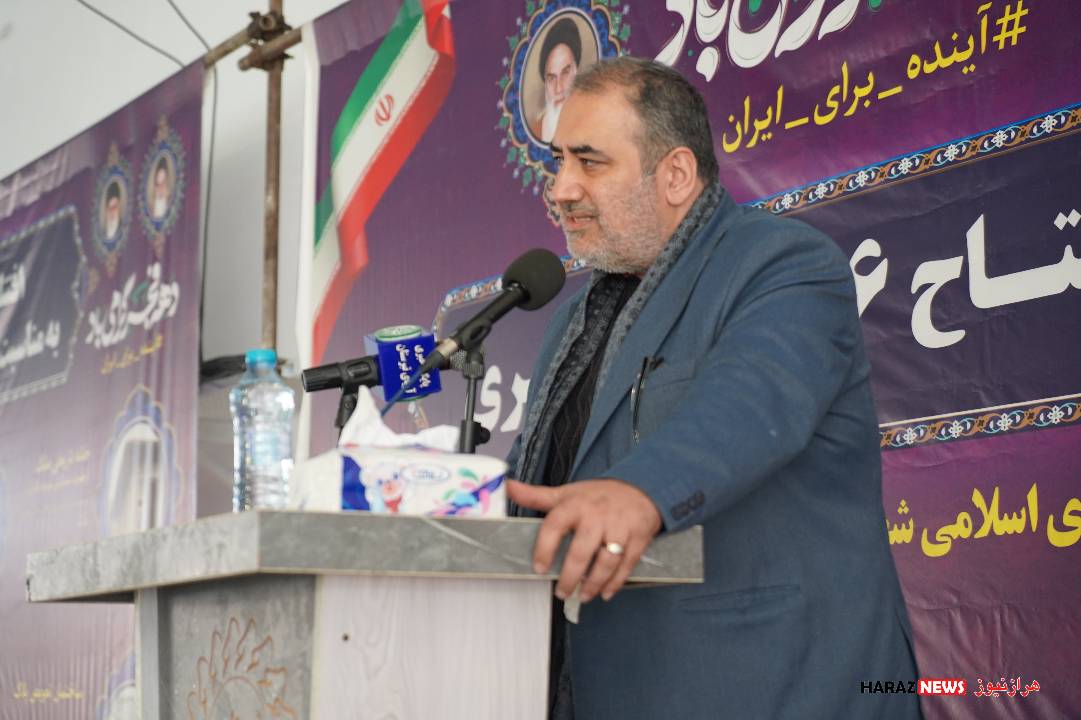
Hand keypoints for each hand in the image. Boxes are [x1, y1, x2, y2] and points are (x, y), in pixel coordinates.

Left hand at [507, 478, 661, 602]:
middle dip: (570, 576)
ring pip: (606, 561)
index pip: (555, 526)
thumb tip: (508, 487)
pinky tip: (605, 592)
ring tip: (583, 595)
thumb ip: (536, 496)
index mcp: (575, 505)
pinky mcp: (638, 537)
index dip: (544, 549)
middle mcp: (597, 515)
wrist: (639, 487)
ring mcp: (619, 527)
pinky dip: (616, 582)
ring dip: (593, 583)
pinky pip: (627, 564)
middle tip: (562, 592)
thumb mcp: (565, 493)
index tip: (539, 568)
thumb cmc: (596, 496)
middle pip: (581, 551)